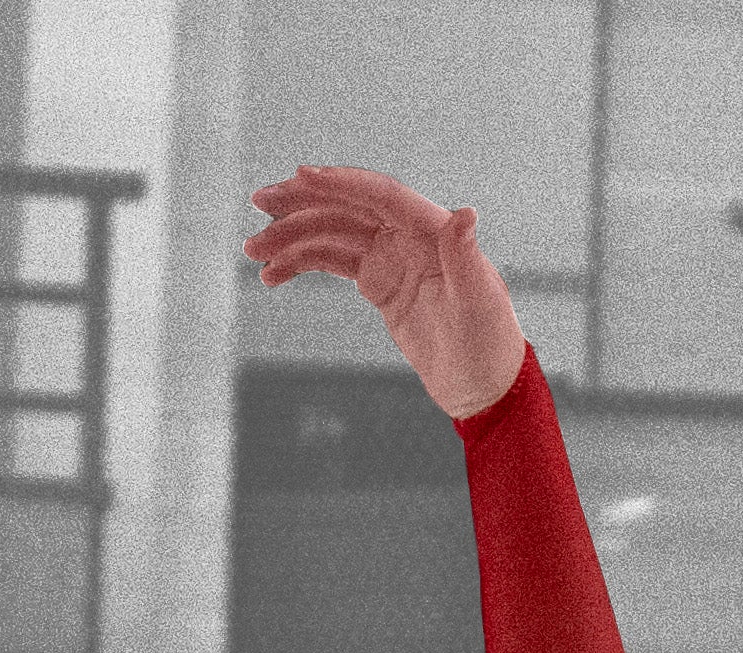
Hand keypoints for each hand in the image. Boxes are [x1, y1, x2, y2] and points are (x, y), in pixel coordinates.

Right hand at [243, 165, 526, 422]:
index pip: (380, 196)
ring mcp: (391, 256)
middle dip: (302, 204)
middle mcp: (409, 234)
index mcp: (432, 229)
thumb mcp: (478, 302)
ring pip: (333, 234)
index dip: (340, 184)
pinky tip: (274, 275)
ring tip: (254, 252)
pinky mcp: (379, 282)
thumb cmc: (488, 343)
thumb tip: (465, 215)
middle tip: (259, 204)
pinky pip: (334, 262)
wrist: (483, 384)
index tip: (299, 177)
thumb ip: (465, 256)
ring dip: (292, 238)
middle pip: (348, 207)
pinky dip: (303, 264)